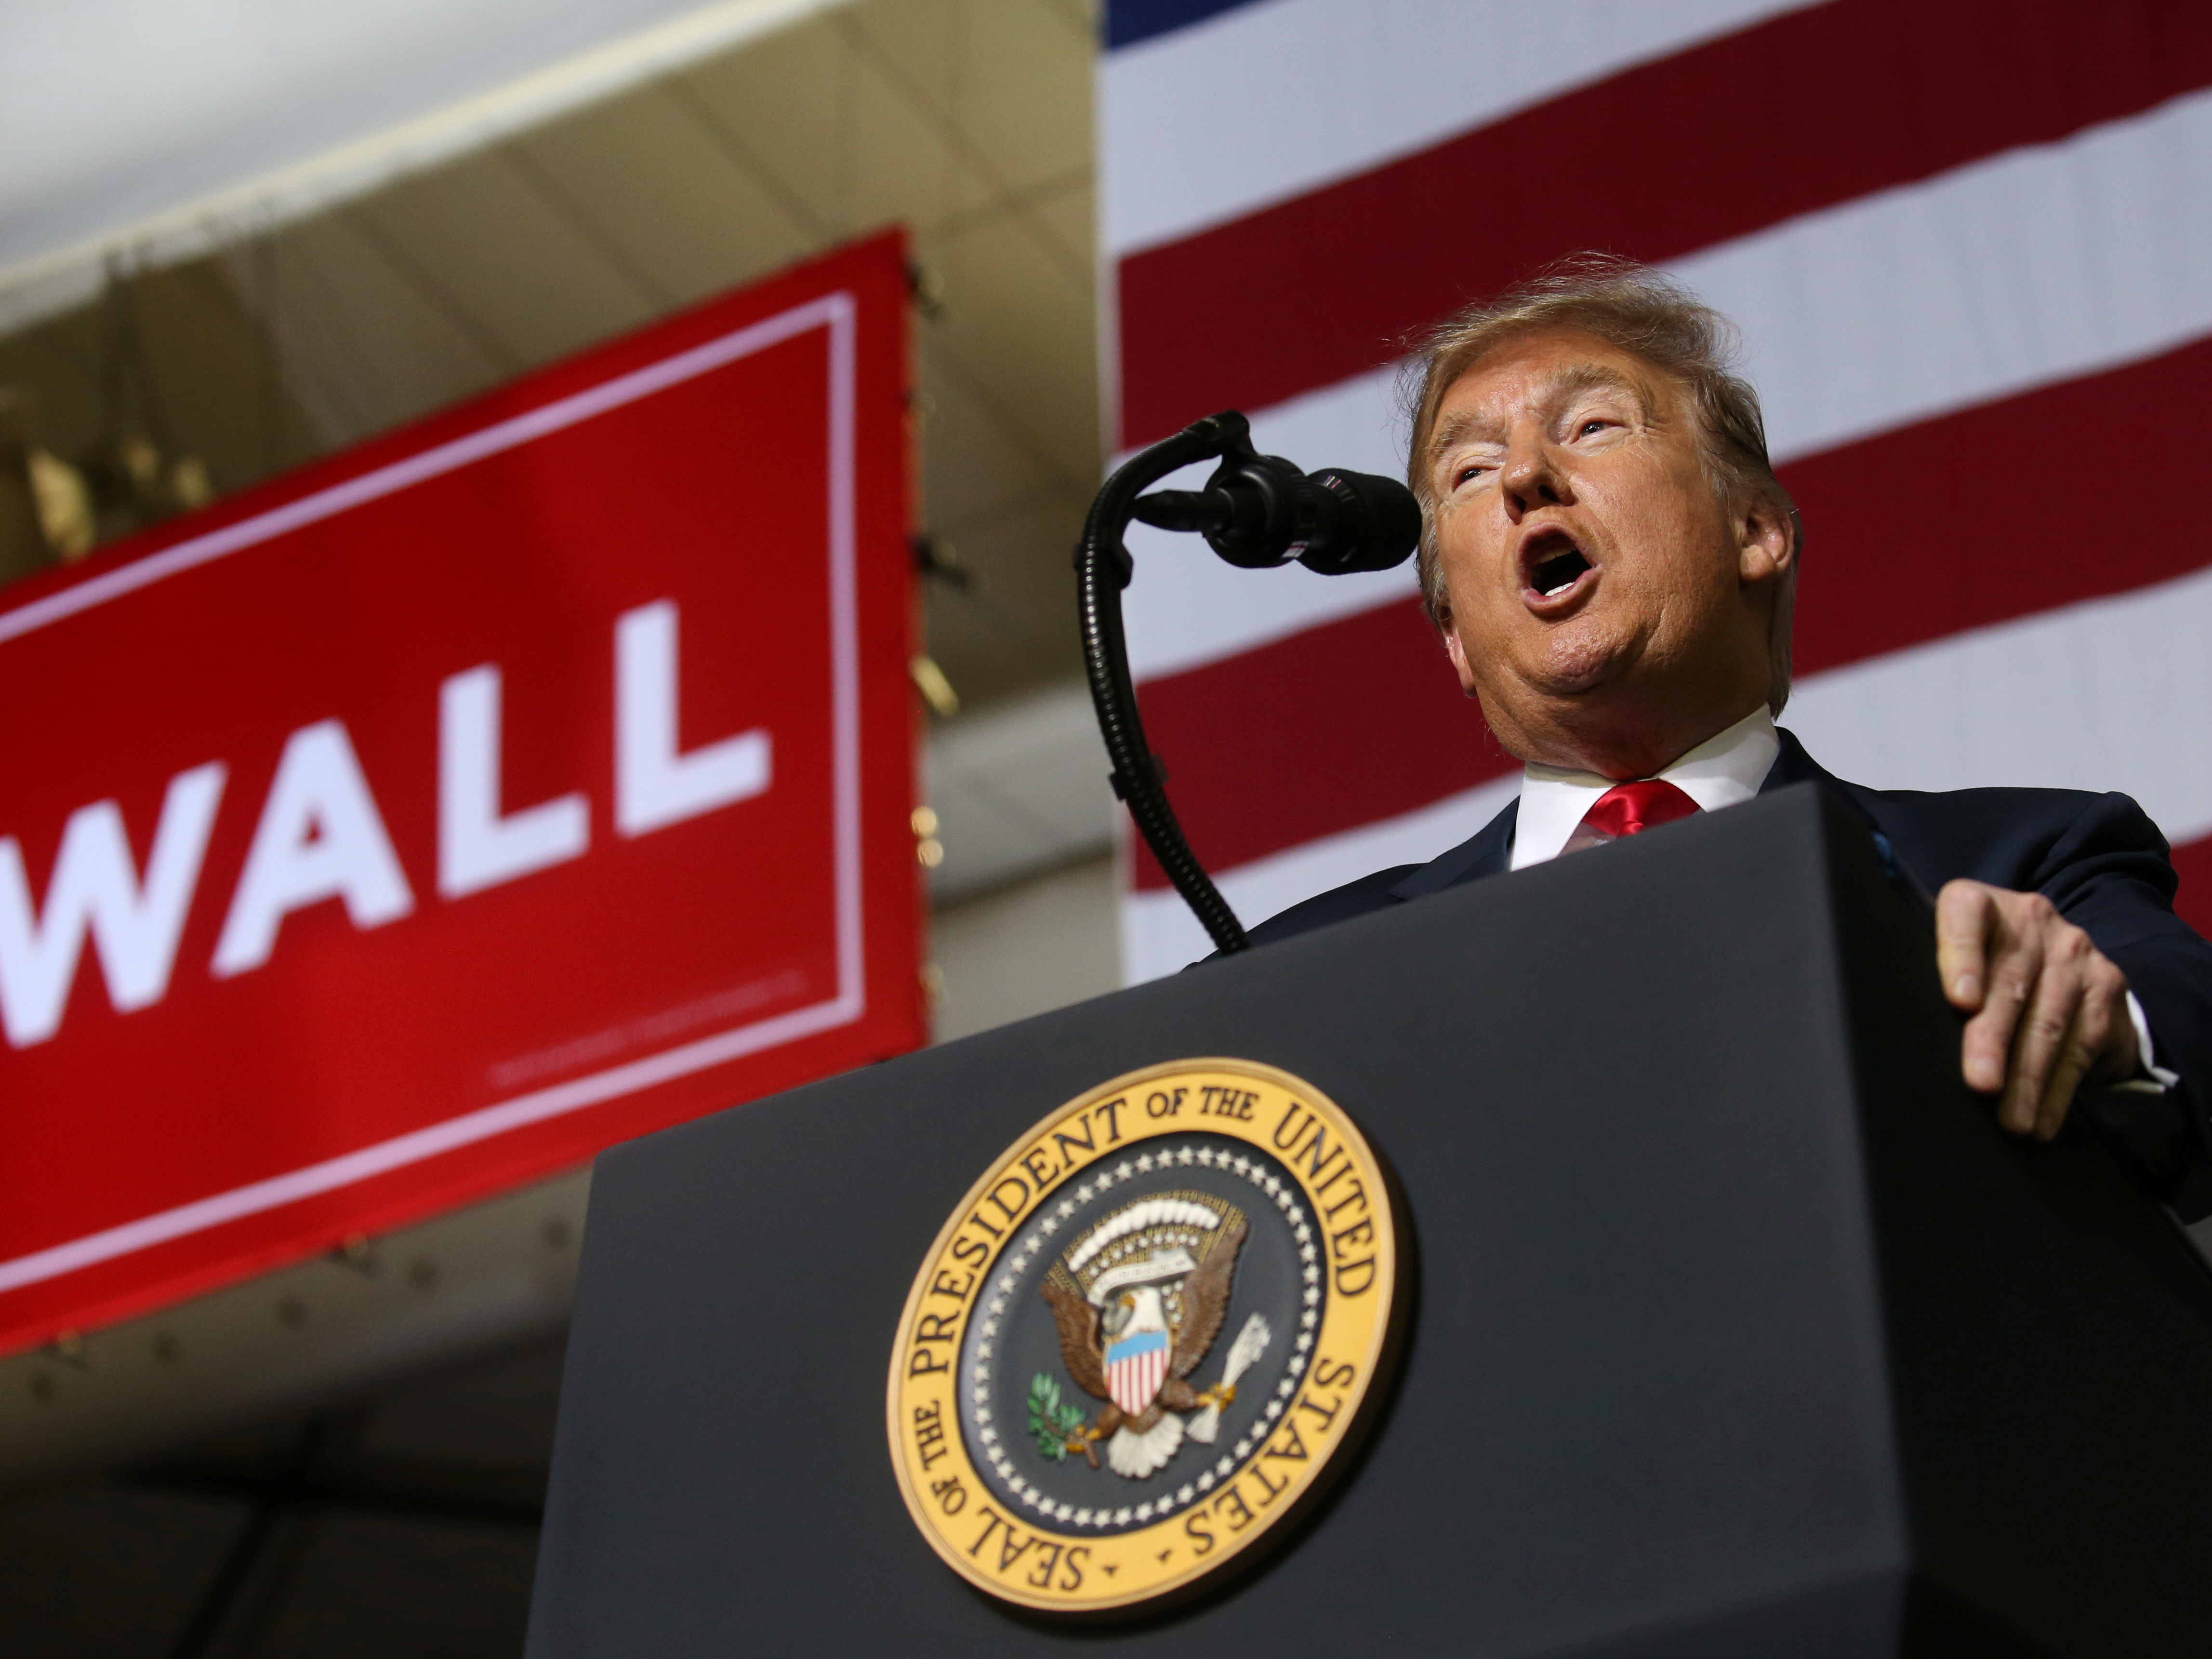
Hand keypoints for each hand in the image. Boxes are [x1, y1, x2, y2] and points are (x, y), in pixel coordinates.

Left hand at [1935, 879, 2138, 1139]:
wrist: (2053, 953)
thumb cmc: (1977, 964)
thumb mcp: (1951, 958)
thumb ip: (1931, 981)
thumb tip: (1895, 1042)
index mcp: (1978, 903)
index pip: (1964, 916)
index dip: (1961, 956)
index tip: (1959, 1001)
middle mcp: (2030, 917)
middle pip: (2009, 983)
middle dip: (1993, 1040)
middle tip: (1980, 1083)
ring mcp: (2073, 949)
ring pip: (2048, 1020)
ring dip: (2028, 1078)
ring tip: (2012, 1120)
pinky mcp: (2105, 984)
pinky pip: (2081, 1044)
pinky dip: (2058, 1089)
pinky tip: (2042, 1118)